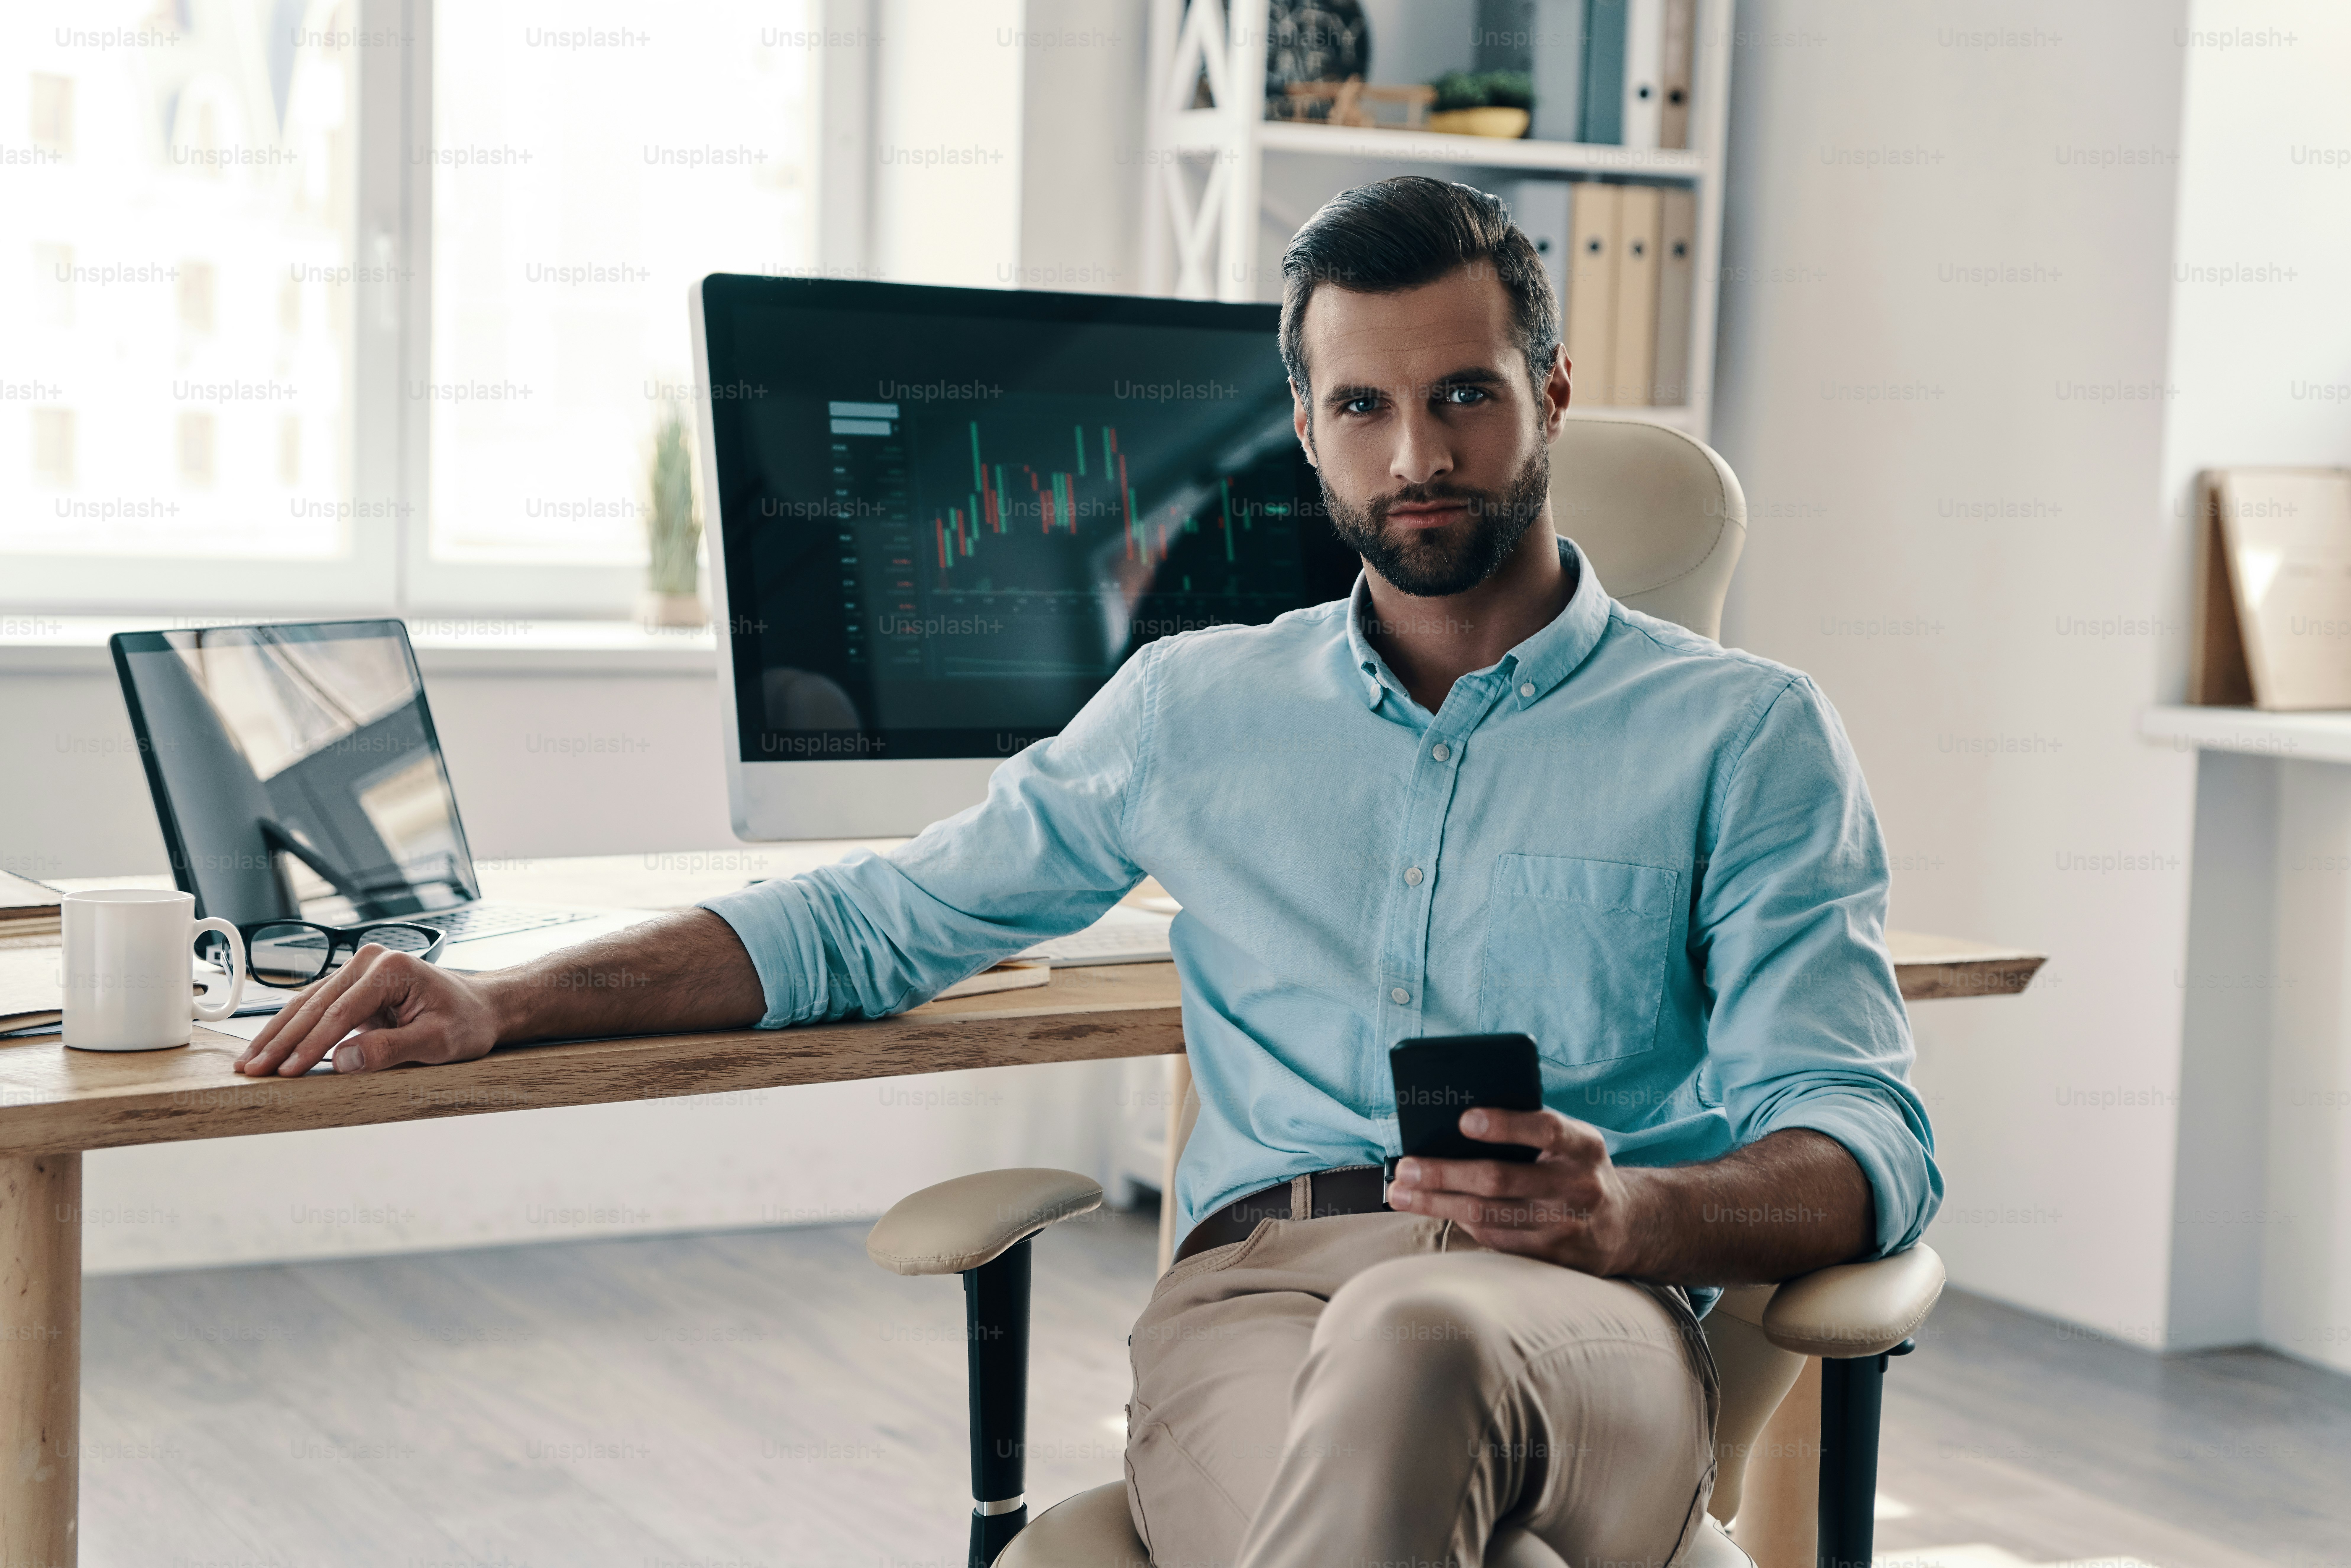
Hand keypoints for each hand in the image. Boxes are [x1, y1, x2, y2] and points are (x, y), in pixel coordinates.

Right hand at [234, 945, 499, 1077]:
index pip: (340, 1012)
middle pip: (316, 1005)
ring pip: (307, 1005)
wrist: (481, 1008)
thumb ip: (391, 1049)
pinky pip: (316, 1008)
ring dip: (278, 1035)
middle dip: (282, 1041)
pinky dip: (293, 1030)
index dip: (310, 1045)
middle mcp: (370, 962)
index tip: (286, 1071)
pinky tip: (271, 1049)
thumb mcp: (438, 1040)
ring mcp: (359, 971)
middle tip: (252, 1070)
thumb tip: (343, 1060)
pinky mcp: (354, 988)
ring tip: (249, 1062)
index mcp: (391, 967)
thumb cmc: (466, 1022)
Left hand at [1384, 1108, 1645, 1274]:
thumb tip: (1452, 1128)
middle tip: (1405, 1167)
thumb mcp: (1569, 1142)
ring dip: (1436, 1203)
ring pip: (1488, 1215)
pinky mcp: (1554, 1258)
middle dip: (1444, 1173)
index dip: (1504, 1124)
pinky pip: (1496, 1239)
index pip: (1545, 1129)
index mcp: (1584, 1146)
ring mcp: (1567, 1227)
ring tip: (1400, 1192)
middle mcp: (1580, 1186)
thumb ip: (1529, 1132)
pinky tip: (1436, 1209)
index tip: (1463, 1120)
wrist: (1625, 1225)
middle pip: (1501, 1179)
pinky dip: (1462, 1222)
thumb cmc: (1575, 1168)